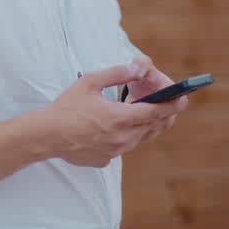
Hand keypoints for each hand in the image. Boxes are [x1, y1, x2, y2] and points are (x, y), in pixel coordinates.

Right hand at [37, 62, 180, 167]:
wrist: (46, 135)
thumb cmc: (66, 107)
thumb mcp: (89, 82)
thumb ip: (116, 73)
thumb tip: (138, 68)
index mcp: (121, 118)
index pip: (156, 112)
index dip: (171, 104)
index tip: (182, 99)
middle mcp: (123, 138)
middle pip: (152, 127)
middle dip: (159, 114)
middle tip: (159, 103)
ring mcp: (115, 152)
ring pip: (139, 139)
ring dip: (142, 126)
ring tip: (135, 114)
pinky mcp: (105, 160)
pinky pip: (121, 148)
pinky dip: (122, 137)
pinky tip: (108, 128)